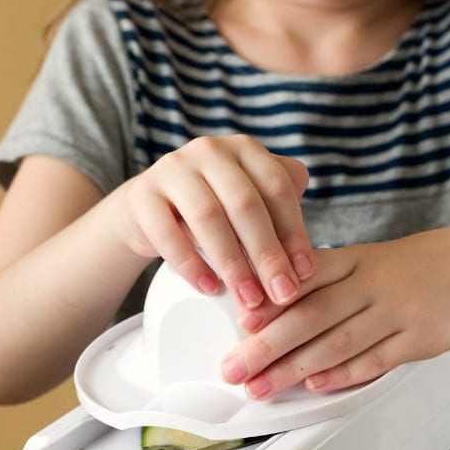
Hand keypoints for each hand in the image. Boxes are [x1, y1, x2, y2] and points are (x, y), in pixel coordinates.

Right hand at [119, 135, 313, 306]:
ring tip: (248, 299)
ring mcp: (172, 169)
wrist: (150, 211)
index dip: (294, 232)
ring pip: (208, 217)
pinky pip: (167, 232)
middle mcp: (209, 151)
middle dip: (267, 254)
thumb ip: (281, 217)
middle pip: (245, 204)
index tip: (304, 273)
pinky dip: (190, 264)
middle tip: (282, 295)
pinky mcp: (142, 195)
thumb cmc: (215, 210)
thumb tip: (306, 261)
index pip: (277, 188)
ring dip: (232, 263)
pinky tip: (209, 288)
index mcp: (245, 149)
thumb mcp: (249, 203)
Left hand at [221, 223, 449, 397]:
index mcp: (354, 259)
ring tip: (262, 386)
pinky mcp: (420, 339)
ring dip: (293, 368)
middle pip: (310, 314)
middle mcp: (371, 283)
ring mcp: (397, 311)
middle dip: (266, 345)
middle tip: (235, 368)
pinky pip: (376, 359)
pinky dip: (343, 374)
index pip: (302, 280)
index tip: (237, 325)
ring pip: (337, 341)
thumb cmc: (418, 266)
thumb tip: (271, 309)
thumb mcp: (370, 260)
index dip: (267, 303)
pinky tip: (316, 384)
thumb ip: (326, 281)